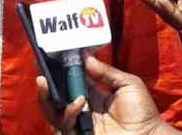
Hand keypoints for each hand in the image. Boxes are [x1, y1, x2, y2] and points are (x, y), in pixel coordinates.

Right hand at [37, 56, 168, 134]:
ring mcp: (80, 125)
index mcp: (93, 96)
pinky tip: (78, 102)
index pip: (70, 82)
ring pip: (53, 112)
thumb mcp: (127, 84)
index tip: (51, 56)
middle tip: (38, 69)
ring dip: (47, 96)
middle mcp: (83, 110)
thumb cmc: (142, 112)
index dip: (60, 71)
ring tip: (44, 81)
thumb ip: (106, 72)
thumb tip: (85, 59)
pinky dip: (68, 112)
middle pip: (56, 97)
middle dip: (45, 84)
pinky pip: (64, 125)